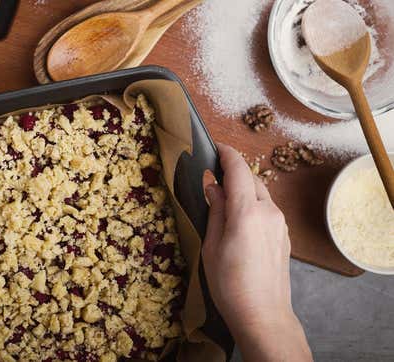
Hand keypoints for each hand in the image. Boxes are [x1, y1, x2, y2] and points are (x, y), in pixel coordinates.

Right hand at [202, 144, 311, 360]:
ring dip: (243, 188)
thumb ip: (215, 211)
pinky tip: (239, 218)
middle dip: (233, 171)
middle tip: (212, 174)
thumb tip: (213, 186)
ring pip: (260, 193)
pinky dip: (252, 204)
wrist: (263, 314)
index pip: (238, 170)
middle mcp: (268, 212)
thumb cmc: (230, 284)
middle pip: (251, 179)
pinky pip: (267, 209)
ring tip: (223, 198)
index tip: (215, 146)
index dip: (226, 154)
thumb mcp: (211, 245)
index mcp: (246, 212)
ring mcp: (280, 223)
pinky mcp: (283, 235)